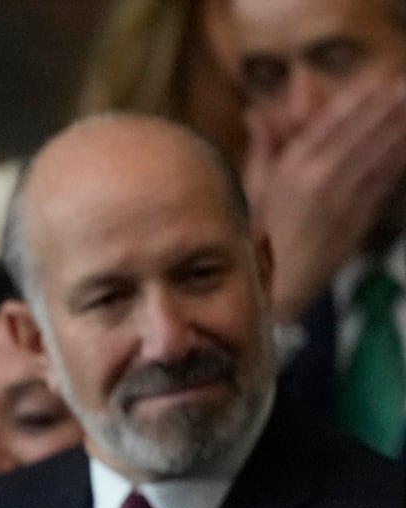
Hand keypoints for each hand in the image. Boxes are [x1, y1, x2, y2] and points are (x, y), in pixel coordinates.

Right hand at [243, 80, 405, 322]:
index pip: (327, 124)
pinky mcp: (358, 218)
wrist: (272, 288)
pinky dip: (398, 160)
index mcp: (288, 169)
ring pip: (377, 153)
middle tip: (405, 85)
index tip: (377, 84)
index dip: (355, 102)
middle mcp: (315, 178)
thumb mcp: (252, 189)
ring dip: (399, 127)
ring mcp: (340, 199)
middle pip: (358, 133)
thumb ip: (262, 147)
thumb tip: (256, 111)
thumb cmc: (257, 239)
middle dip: (385, 108)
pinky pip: (384, 181)